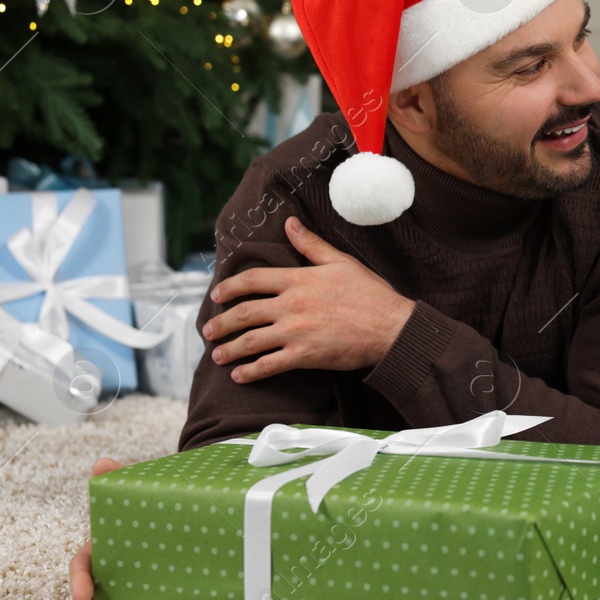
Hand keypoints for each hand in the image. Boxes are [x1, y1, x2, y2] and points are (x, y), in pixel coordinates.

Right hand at [70, 457, 150, 599]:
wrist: (171, 515)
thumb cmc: (142, 509)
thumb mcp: (130, 495)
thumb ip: (117, 481)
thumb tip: (103, 463)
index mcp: (97, 550)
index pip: (81, 568)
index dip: (78, 582)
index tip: (82, 596)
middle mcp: (105, 573)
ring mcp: (123, 589)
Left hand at [203, 216, 414, 382]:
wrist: (391, 327)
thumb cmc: (371, 293)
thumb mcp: (341, 262)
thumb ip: (311, 245)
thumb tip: (290, 223)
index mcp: (299, 280)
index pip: (253, 280)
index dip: (230, 286)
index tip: (216, 294)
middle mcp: (292, 305)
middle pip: (244, 313)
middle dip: (221, 323)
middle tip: (208, 330)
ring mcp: (296, 332)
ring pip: (251, 341)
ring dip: (229, 349)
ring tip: (217, 355)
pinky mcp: (304, 356)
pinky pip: (269, 365)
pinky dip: (251, 372)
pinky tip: (240, 376)